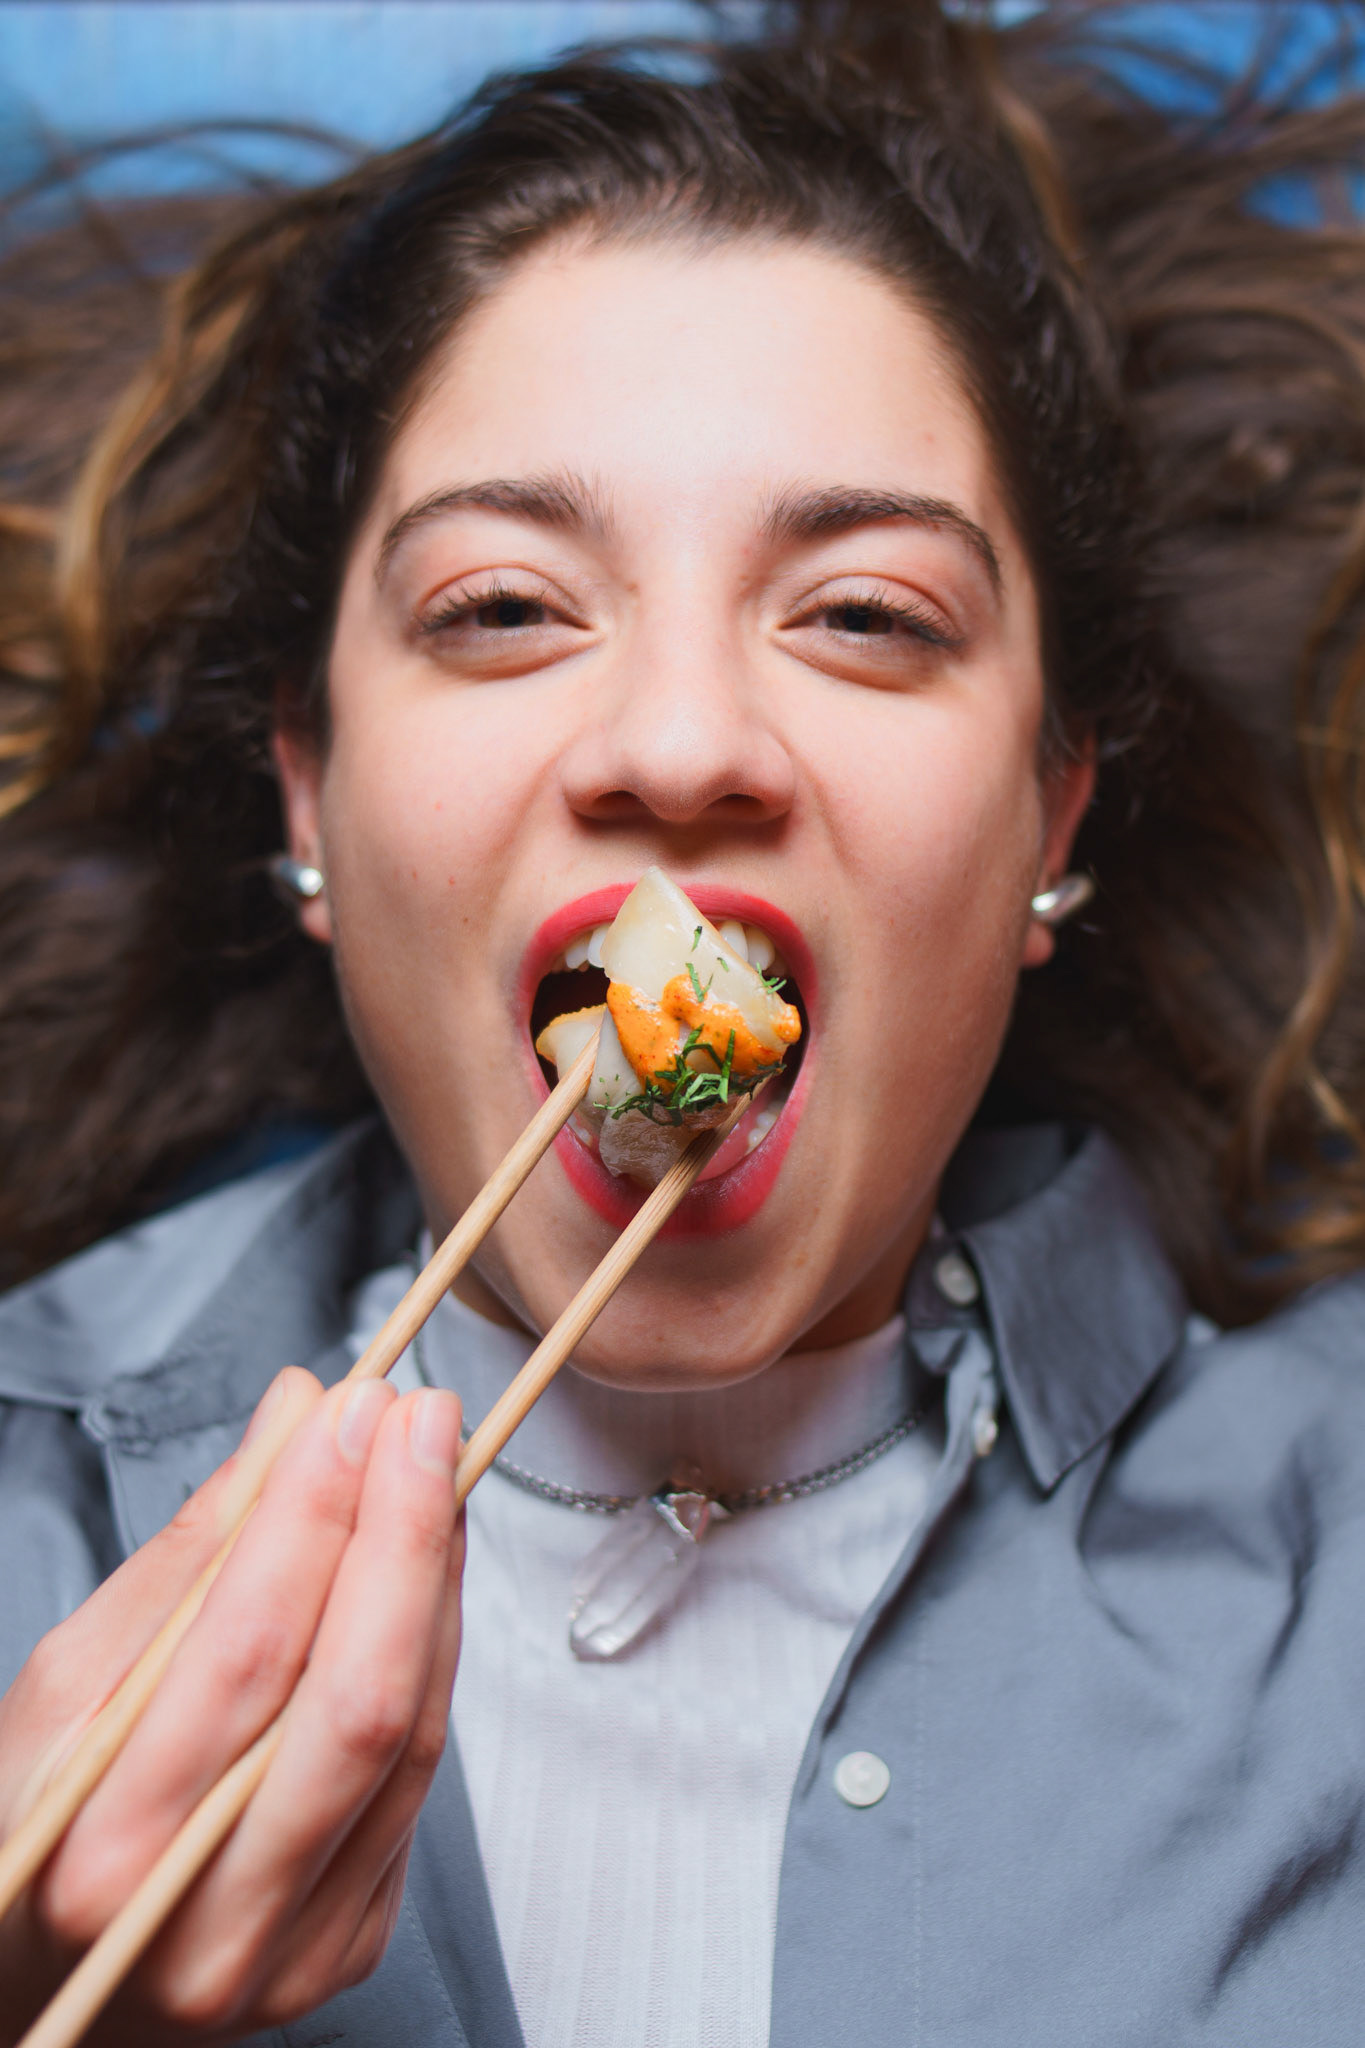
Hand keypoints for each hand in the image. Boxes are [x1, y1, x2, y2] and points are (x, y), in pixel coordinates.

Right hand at [0, 1366, 464, 2044]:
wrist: (41, 1991)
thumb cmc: (35, 1823)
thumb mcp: (67, 1682)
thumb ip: (192, 1550)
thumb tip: (296, 1414)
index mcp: (103, 1849)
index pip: (245, 1646)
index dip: (314, 1510)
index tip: (353, 1405)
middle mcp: (205, 1923)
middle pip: (355, 1697)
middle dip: (403, 1533)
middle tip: (423, 1420)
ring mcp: (290, 1953)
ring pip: (410, 1736)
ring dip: (436, 1584)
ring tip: (434, 1473)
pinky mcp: (349, 1948)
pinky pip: (419, 1780)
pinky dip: (435, 1657)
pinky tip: (428, 1573)